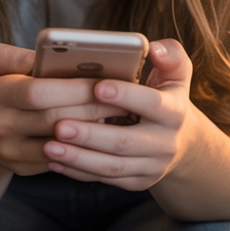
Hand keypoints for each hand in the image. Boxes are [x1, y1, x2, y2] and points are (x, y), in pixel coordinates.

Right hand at [0, 41, 125, 175]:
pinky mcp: (22, 168)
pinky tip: (104, 134)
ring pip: (61, 144)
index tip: (103, 80)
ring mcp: (10, 152)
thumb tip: (43, 53)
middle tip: (124, 100)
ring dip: (94, 131)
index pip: (38, 92)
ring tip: (120, 116)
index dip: (73, 88)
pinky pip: (60, 161)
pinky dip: (84, 147)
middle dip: (93, 109)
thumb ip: (13, 53)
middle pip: (55, 119)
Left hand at [42, 39, 196, 190]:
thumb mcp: (176, 73)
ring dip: (78, 158)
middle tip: (58, 124)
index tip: (97, 87)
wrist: (180, 140)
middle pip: (125, 142)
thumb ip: (170, 54)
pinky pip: (104, 179)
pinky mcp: (137, 182)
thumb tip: (154, 48)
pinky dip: (77, 171)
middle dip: (90, 135)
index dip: (125, 96)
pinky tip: (53, 161)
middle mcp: (166, 143)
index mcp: (174, 112)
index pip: (151, 103)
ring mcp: (152, 167)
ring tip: (49, 147)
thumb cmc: (166, 95)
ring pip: (112, 166)